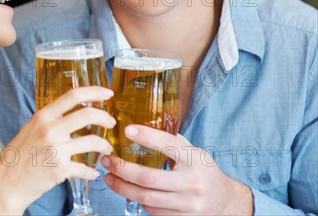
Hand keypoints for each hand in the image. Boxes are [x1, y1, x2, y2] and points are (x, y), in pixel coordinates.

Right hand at [0, 86, 114, 215]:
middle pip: (87, 115)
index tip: (107, 93)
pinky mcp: (60, 169)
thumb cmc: (18, 155)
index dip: (94, 92)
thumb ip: (50, 120)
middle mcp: (50, 129)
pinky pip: (85, 168)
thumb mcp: (31, 128)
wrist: (7, 182)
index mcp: (43, 116)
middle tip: (111, 122)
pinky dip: (92, 172)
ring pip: (92, 141)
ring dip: (104, 146)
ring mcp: (56, 149)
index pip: (73, 95)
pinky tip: (94, 173)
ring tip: (106, 150)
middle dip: (105, 117)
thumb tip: (72, 112)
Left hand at [101, 125, 252, 215]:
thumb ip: (172, 142)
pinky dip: (137, 200)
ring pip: (146, 198)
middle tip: (107, 160)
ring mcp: (188, 205)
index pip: (169, 144)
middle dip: (123, 169)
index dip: (147, 137)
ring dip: (122, 187)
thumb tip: (141, 125)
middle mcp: (193, 183)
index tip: (127, 129)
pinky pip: (153, 211)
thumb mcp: (195, 153)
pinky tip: (127, 190)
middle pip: (149, 178)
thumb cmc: (204, 172)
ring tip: (109, 177)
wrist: (225, 203)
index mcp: (196, 160)